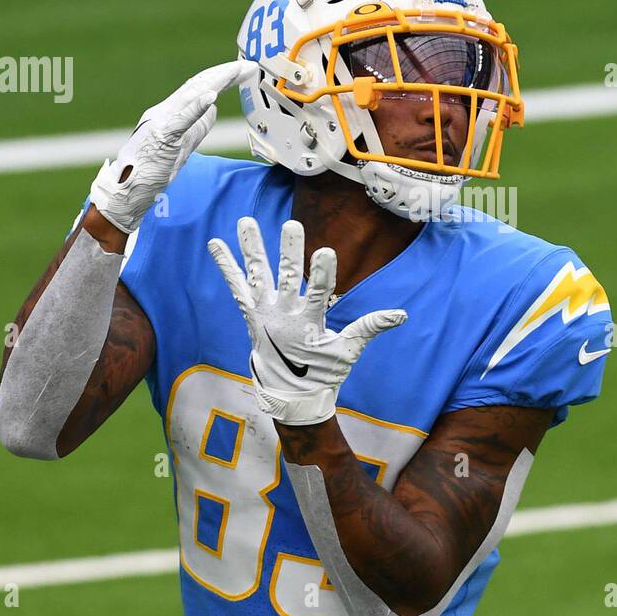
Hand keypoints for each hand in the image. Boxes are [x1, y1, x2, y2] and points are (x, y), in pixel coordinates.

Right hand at [89, 59, 250, 233]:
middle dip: (225, 75)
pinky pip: (182, 119)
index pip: (198, 88)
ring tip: (235, 71)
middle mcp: (165, 111)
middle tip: (249, 65)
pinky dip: (197, 106)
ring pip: (191, 95)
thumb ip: (196, 125)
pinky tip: (212, 95)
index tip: (242, 70)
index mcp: (170, 112)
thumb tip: (213, 106)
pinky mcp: (162, 136)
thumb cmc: (151, 168)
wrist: (126, 189)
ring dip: (216, 82)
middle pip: (198, 86)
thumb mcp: (180, 143)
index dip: (221, 77)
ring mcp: (162, 121)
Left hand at [208, 217, 407, 425]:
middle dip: (289, 251)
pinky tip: (215, 243)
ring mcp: (263, 313)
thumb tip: (401, 314)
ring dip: (252, 248)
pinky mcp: (251, 314)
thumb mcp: (348, 352)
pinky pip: (237, 286)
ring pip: (257, 275)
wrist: (287, 395)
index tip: (326, 250)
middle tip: (291, 224)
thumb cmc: (322, 372)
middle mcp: (282, 316)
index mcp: (308, 324)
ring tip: (245, 220)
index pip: (318, 294)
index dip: (321, 273)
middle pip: (286, 278)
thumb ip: (370, 328)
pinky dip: (226, 265)